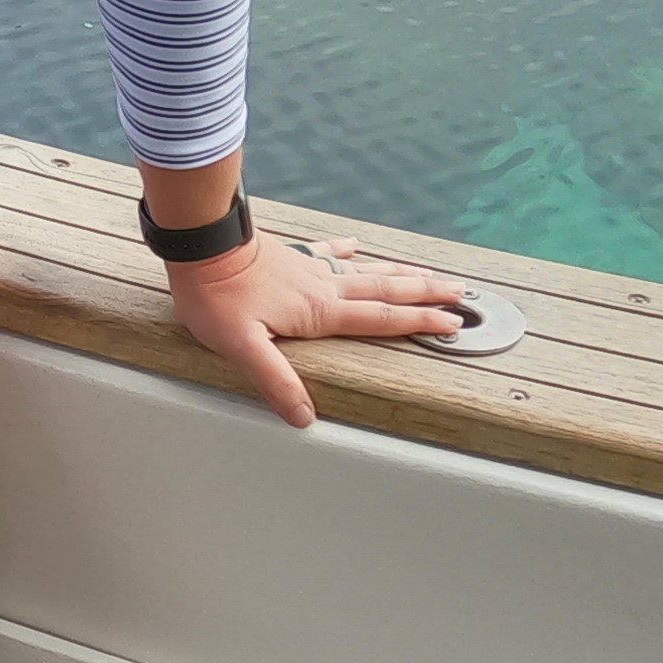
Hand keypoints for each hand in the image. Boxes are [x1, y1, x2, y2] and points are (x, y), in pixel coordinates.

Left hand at [164, 231, 471, 429]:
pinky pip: (325, 251)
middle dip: (424, 294)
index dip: (418, 323)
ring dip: (397, 273)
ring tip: (425, 272)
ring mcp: (307, 267)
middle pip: (384, 291)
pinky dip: (345, 250)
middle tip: (460, 292)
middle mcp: (323, 288)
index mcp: (319, 312)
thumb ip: (276, 381)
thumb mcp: (242, 346)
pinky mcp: (289, 253)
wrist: (201, 243)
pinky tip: (357, 245)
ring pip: (364, 271)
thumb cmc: (217, 296)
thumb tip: (305, 418)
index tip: (452, 323)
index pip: (380, 320)